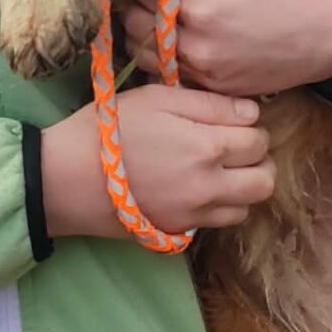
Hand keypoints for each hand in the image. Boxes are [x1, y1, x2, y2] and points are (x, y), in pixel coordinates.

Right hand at [41, 86, 274, 240]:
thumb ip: (209, 104)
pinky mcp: (178, 232)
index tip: (234, 122)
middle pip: (264, 182)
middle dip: (259, 161)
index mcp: (207, 147)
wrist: (67, 177)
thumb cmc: (111, 128)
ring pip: (247, 207)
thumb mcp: (158, 99)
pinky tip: (198, 189)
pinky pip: (219, 223)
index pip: (258, 141)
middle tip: (236, 147)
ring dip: (242, 187)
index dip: (251, 128)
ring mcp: (195, 215)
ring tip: (219, 170)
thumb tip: (251, 114)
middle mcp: (210, 187)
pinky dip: (220, 207)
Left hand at [121, 0, 331, 97]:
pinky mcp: (214, 88)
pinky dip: (162, 55)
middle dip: (140, 2)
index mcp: (202, 9)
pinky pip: (167, 73)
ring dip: (145, 30)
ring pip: (145, 52)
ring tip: (162, 12)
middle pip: (137, 23)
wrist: (328, 34)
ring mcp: (205, 72)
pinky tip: (177, 37)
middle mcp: (198, 47)